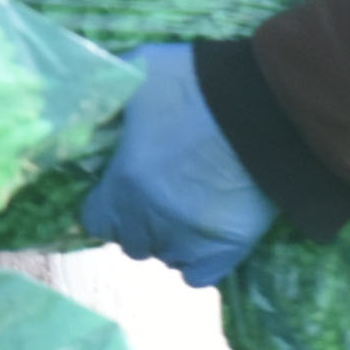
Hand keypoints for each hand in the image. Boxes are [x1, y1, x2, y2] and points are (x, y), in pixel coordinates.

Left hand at [85, 41, 277, 287]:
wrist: (266, 106)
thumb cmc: (197, 84)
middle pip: (131, 241)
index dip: (105, 205)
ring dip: (168, 237)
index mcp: (123, 186)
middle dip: (139, 220)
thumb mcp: (137, 72)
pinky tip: (203, 235)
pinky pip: (198, 276)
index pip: (94, 220)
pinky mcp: (227, 251)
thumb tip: (82, 108)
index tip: (120, 188)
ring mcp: (189, 241)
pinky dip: (197, 261)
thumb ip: (106, 98)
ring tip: (186, 207)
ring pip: (164, 256)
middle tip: (158, 191)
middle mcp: (151, 222)